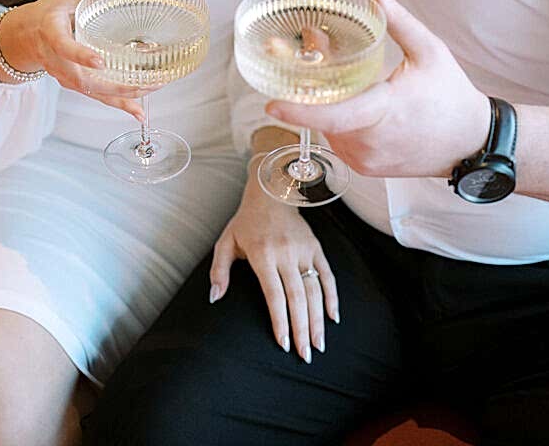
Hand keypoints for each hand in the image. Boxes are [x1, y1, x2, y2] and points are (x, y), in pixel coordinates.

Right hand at [0, 0, 145, 120]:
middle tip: (142, 84)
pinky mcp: (73, 83)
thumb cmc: (53, 12)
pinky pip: (95, 96)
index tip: (99, 62)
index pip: (64, 46)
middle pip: (83, 79)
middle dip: (114, 86)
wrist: (27, 33)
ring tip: (146, 96)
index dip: (81, 56)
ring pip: (92, 92)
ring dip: (121, 97)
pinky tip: (137, 111)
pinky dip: (118, 104)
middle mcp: (55, 59)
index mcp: (52, 31)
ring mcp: (63, 75)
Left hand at [209, 169, 338, 362]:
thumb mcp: (225, 242)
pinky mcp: (315, 247)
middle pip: (297, 297)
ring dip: (318, 319)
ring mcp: (303, 250)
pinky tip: (333, 318)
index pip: (274, 294)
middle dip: (301, 329)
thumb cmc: (245, 222)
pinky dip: (332, 297)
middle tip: (305, 356)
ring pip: (314, 290)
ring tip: (318, 345)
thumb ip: (219, 270)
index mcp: (263, 254)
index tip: (283, 343)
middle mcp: (285, 253)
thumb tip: (214, 298)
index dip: (280, 320)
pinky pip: (327, 275)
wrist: (271, 192)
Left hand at [268, 0, 489, 178]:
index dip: (300, 112)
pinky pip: (337, 139)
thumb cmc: (452, 96)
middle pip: (322, 114)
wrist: (471, 142)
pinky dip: (333, 119)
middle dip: (303, 85)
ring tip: (316, 71)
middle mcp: (371, 142)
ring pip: (327, 127)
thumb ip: (399, 21)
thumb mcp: (430, 52)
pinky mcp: (366, 167)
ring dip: (319, 101)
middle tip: (282, 52)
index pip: (335, 116)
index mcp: (386, 113)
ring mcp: (367, 159)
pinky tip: (338, 97)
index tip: (272, 104)